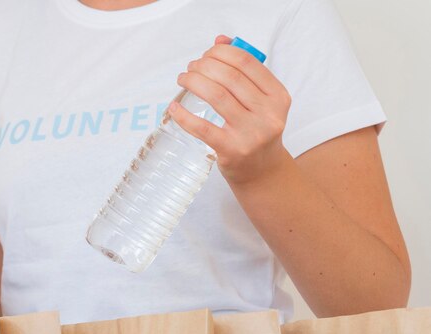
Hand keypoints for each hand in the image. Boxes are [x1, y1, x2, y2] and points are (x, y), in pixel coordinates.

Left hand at [169, 35, 291, 185]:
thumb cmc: (256, 133)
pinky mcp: (231, 151)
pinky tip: (174, 108)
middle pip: (229, 77)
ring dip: (193, 82)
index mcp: (278, 97)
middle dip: (204, 66)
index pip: (247, 63)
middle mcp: (268, 114)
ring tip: (183, 79)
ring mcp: (250, 134)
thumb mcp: (260, 104)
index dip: (222, 53)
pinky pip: (203, 128)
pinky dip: (184, 115)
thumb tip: (219, 41)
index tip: (206, 54)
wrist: (262, 174)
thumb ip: (244, 73)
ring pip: (216, 96)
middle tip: (191, 68)